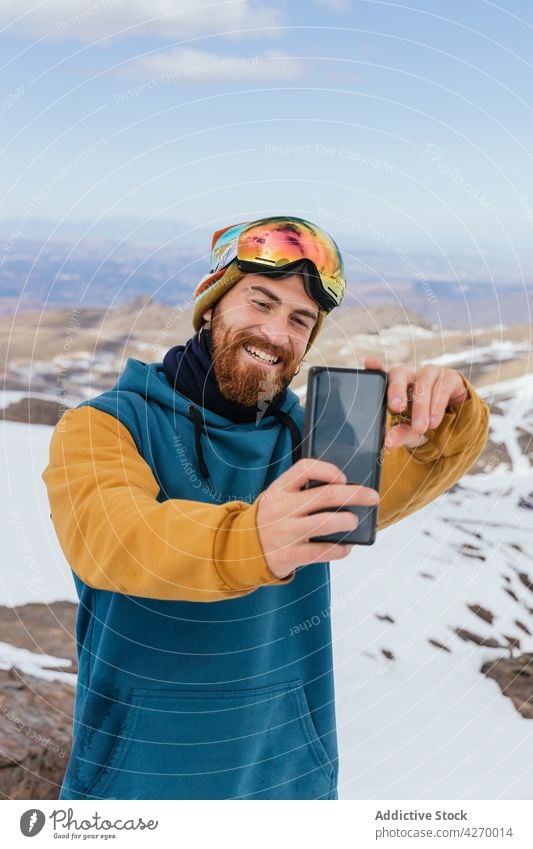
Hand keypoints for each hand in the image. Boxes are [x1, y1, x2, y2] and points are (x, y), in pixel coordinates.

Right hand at [256, 458, 379, 578]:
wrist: (240, 548)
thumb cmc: (269, 518)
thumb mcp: (277, 496)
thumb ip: (300, 490)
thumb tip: (343, 489)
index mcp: (279, 489)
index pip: (305, 468)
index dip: (328, 470)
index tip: (343, 477)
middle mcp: (282, 508)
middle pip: (325, 495)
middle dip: (355, 494)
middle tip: (372, 497)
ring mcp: (285, 532)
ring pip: (325, 523)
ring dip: (347, 520)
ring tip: (353, 520)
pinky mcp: (289, 555)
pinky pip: (321, 552)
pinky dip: (339, 549)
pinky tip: (346, 546)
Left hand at [364, 357, 468, 449]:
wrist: (455, 423)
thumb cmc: (425, 421)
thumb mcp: (410, 431)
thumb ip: (400, 434)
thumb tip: (388, 442)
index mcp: (395, 385)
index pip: (382, 374)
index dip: (375, 367)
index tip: (370, 363)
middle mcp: (411, 375)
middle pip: (400, 373)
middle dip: (396, 389)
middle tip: (396, 407)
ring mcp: (430, 373)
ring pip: (423, 382)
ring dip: (421, 406)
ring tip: (420, 427)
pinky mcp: (449, 377)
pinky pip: (443, 386)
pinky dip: (437, 406)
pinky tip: (434, 421)